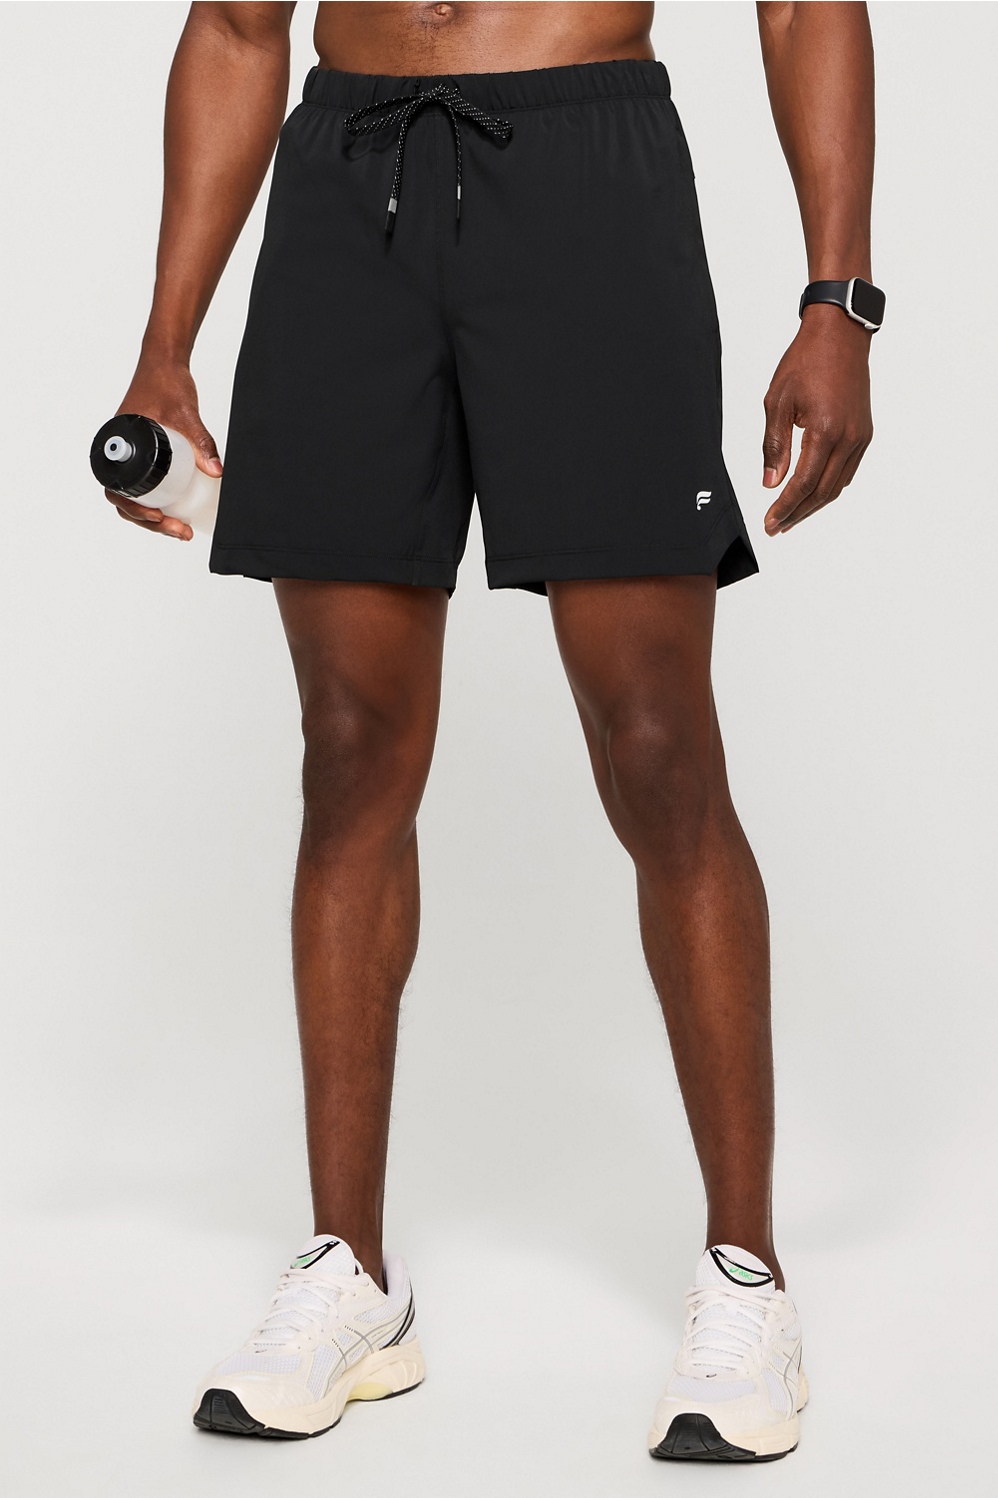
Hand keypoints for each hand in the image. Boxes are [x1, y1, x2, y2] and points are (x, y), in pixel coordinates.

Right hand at [105, 360, 222, 540]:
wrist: (165, 363)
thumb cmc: (165, 382)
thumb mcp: (186, 415)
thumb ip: (201, 442)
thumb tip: (217, 471)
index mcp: (118, 445)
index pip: (117, 489)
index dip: (135, 510)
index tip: (158, 517)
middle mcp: (120, 453)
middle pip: (126, 500)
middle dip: (150, 523)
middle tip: (178, 530)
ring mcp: (131, 455)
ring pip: (135, 496)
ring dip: (153, 517)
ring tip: (180, 528)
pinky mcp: (144, 455)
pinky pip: (144, 484)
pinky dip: (156, 501)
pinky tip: (175, 513)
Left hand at [761, 303, 873, 535]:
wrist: (840, 335)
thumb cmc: (807, 361)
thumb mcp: (778, 402)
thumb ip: (774, 445)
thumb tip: (772, 481)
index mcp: (824, 430)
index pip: (803, 483)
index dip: (785, 507)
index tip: (770, 522)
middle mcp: (848, 438)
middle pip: (822, 492)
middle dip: (798, 513)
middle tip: (777, 526)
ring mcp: (860, 436)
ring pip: (837, 485)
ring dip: (813, 504)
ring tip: (792, 516)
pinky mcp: (864, 432)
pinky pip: (847, 471)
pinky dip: (829, 487)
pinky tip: (813, 493)